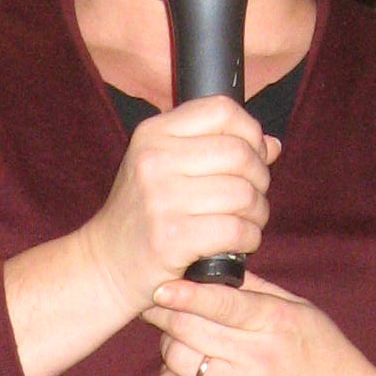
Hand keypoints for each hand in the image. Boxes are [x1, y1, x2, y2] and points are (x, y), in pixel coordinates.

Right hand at [82, 99, 279, 321]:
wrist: (104, 264)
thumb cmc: (142, 216)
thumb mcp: (165, 169)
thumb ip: (214, 150)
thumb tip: (271, 144)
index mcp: (153, 133)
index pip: (222, 110)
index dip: (250, 132)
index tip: (252, 157)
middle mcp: (154, 159)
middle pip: (240, 153)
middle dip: (260, 177)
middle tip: (253, 198)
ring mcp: (161, 199)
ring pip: (243, 194)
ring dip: (258, 212)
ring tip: (248, 222)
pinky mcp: (172, 238)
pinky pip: (236, 230)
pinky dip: (249, 239)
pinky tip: (241, 243)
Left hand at [147, 272, 375, 375]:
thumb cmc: (328, 357)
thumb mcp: (302, 312)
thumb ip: (258, 290)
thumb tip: (215, 267)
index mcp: (276, 322)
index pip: (220, 303)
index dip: (184, 293)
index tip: (161, 287)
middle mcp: (258, 357)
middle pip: (189, 328)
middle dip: (166, 314)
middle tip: (159, 308)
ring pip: (179, 360)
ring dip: (167, 346)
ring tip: (176, 340)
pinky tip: (177, 374)